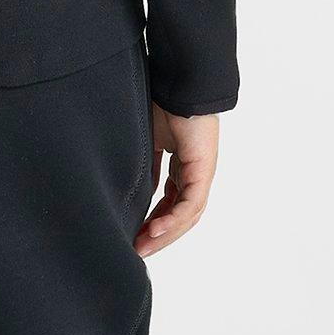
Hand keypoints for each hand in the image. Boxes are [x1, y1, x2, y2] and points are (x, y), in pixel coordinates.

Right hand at [136, 107, 219, 256]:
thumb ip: (145, 166)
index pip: (170, 204)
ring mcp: (201, 173)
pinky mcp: (203, 170)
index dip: (154, 223)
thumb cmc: (162, 104)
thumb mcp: (147, 143)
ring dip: (165, 234)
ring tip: (143, 246)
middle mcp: (194, 174)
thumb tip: (130, 187)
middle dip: (158, 236)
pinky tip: (155, 229)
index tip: (135, 236)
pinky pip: (190, 203)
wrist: (179, 83)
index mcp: (182, 168)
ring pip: (187, 215)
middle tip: (137, 251)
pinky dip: (172, 219)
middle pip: (180, 216)